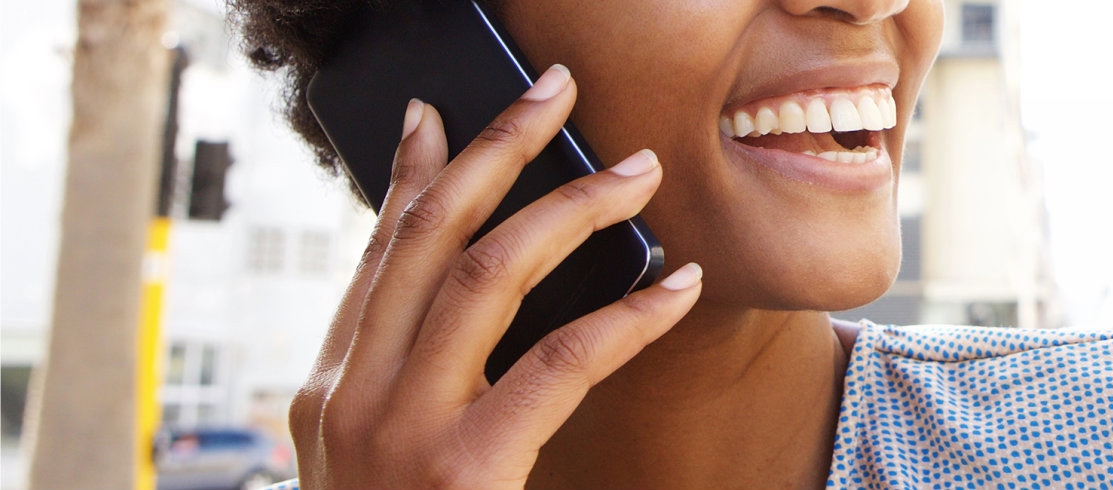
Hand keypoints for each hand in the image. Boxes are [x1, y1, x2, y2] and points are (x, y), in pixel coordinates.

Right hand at [287, 65, 700, 488]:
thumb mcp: (382, 461)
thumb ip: (416, 383)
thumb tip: (479, 303)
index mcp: (328, 390)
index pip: (379, 255)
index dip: (418, 174)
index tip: (450, 112)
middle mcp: (348, 395)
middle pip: (429, 236)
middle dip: (498, 150)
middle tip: (555, 94)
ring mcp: (394, 429)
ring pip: (486, 272)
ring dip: (569, 207)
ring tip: (634, 174)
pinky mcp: (457, 468)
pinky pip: (558, 359)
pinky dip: (626, 314)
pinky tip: (675, 286)